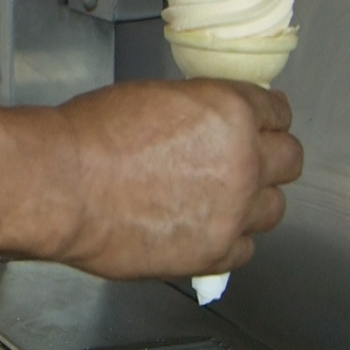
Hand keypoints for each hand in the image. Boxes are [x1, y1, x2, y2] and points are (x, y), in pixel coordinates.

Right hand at [48, 79, 303, 279]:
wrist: (60, 184)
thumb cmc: (89, 137)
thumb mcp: (152, 97)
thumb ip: (196, 113)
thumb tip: (206, 126)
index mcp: (229, 111)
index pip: (277, 111)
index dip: (264, 117)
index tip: (258, 123)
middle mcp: (244, 161)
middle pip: (289, 159)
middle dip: (269, 156)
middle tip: (245, 159)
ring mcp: (233, 211)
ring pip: (273, 208)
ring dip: (252, 201)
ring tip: (220, 198)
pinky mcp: (214, 252)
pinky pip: (245, 248)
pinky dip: (229, 239)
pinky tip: (203, 227)